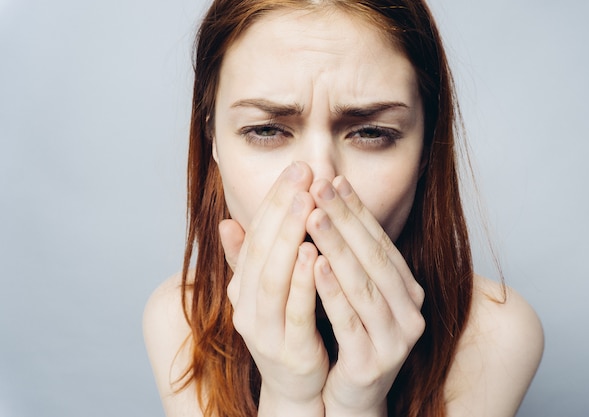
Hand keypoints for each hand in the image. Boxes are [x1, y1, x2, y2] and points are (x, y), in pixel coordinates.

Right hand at [219, 162, 327, 416]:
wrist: (297, 386)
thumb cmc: (287, 329)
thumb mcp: (266, 290)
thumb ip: (250, 258)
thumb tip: (227, 221)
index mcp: (242, 287)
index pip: (254, 235)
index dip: (273, 201)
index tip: (295, 169)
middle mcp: (245, 306)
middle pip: (261, 251)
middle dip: (281, 209)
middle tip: (302, 173)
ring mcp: (265, 331)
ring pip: (272, 278)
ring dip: (288, 238)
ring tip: (306, 203)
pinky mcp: (290, 351)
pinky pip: (295, 312)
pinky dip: (302, 281)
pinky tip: (314, 253)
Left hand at [306, 176, 425, 416]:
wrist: (351, 396)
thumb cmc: (348, 336)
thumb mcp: (348, 292)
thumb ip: (339, 254)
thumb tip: (316, 205)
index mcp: (405, 289)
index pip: (379, 241)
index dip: (356, 210)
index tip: (332, 179)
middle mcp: (409, 311)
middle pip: (373, 257)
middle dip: (345, 219)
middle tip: (320, 186)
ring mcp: (395, 338)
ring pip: (363, 285)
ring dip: (337, 247)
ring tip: (313, 216)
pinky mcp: (373, 363)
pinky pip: (350, 321)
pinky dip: (332, 291)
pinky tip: (314, 265)